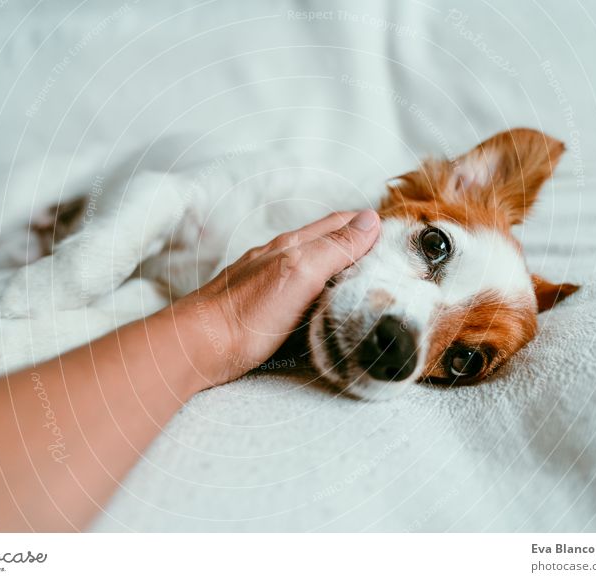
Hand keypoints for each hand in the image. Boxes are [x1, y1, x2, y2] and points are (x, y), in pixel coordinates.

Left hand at [170, 210, 380, 387]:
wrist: (197, 346)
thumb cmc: (247, 314)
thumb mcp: (301, 273)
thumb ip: (335, 247)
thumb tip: (371, 219)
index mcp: (293, 245)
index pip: (341, 223)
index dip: (369, 224)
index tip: (397, 232)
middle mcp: (279, 257)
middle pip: (326, 239)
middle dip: (357, 239)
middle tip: (388, 250)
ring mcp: (266, 280)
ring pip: (310, 261)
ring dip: (338, 262)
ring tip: (362, 272)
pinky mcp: (258, 305)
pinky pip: (296, 285)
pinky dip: (318, 284)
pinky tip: (320, 297)